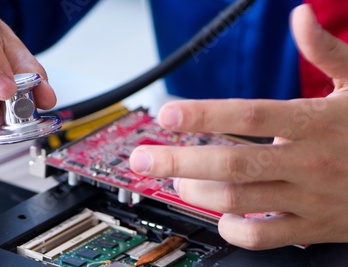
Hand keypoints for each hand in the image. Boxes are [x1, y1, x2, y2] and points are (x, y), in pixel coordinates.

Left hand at [130, 4, 347, 249]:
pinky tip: (220, 216)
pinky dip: (234, 229)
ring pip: (240, 200)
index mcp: (315, 122)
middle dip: (179, 161)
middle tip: (144, 157)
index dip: (204, 114)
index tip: (168, 113)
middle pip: (231, 163)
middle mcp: (307, 161)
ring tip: (175, 179)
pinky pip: (265, 236)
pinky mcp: (313, 225)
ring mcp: (309, 198)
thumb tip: (302, 16)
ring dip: (198, 191)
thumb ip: (329, 50)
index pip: (249, 114)